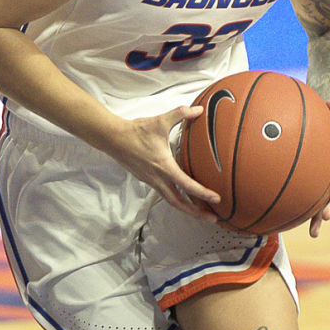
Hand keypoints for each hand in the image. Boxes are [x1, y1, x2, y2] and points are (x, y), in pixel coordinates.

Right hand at [113, 105, 220, 220]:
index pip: (186, 185)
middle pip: (179, 202)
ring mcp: (151, 181)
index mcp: (164, 166)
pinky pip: (164, 194)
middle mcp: (157, 178)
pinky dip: (177, 200)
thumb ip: (181, 114)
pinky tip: (183, 198)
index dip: (203, 193)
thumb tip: (199, 110)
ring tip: (201, 213)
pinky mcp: (147, 179)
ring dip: (187, 208)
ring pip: (171, 200)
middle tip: (212, 219)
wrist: (113, 138)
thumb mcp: (160, 121)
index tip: (216, 199)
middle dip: (196, 212)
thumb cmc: (136, 131)